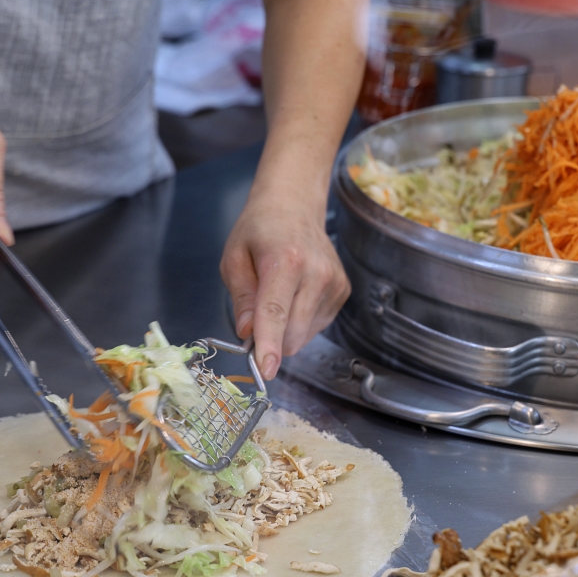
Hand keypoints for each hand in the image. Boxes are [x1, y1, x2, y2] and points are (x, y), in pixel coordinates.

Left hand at [221, 180, 350, 380]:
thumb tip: (247, 334)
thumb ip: (241, 299)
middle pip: (293, 333)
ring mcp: (334, 283)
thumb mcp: (234, 259)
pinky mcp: (343, 291)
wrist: (295, 206)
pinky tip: (295, 294)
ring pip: (305, 335)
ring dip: (286, 330)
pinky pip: (316, 326)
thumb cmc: (260, 230)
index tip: (266, 370)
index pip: (276, 313)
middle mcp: (317, 273)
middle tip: (254, 322)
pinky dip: (300, 321)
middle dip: (271, 341)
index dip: (270, 345)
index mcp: (286, 261)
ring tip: (279, 295)